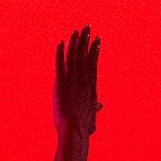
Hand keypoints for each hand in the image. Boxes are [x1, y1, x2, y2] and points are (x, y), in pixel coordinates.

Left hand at [54, 25, 99, 141]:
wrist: (75, 132)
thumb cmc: (83, 128)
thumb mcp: (92, 116)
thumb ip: (95, 108)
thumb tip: (100, 105)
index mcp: (91, 87)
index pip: (93, 64)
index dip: (94, 51)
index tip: (96, 40)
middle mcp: (83, 81)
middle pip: (85, 57)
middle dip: (86, 41)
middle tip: (87, 28)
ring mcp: (73, 81)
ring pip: (74, 57)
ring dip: (76, 43)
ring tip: (77, 31)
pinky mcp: (61, 83)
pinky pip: (60, 64)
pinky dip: (60, 53)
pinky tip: (61, 43)